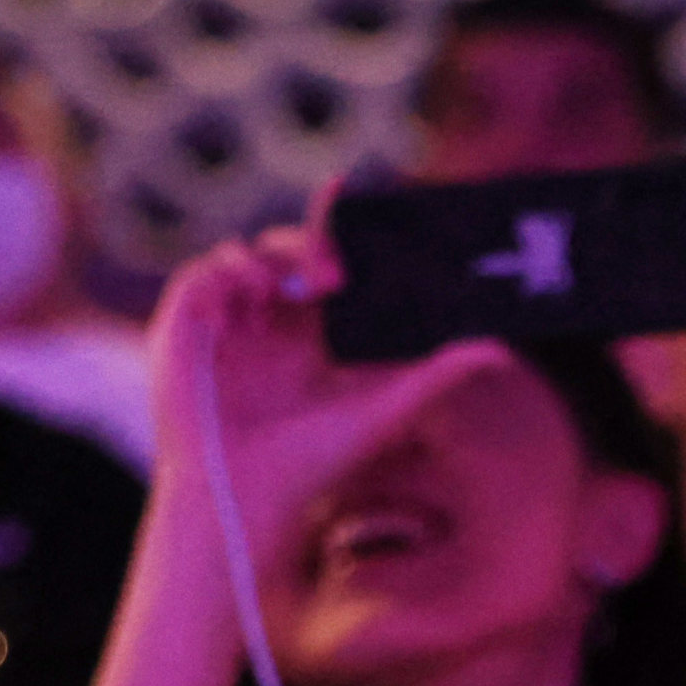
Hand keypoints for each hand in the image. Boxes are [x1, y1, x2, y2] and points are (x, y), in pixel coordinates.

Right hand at [140, 218, 519, 555]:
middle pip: (282, 248)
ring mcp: (223, 324)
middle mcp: (265, 323)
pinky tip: (250, 298)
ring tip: (287, 289)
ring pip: (240, 255)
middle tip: (332, 274)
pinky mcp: (184, 330)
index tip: (344, 187)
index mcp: (308, 333)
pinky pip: (199, 276)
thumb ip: (437, 374)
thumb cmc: (314, 466)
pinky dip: (223, 276)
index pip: (319, 261)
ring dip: (265, 259)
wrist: (250, 497)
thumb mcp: (385, 408)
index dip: (328, 222)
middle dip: (307, 243)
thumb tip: (501, 349)